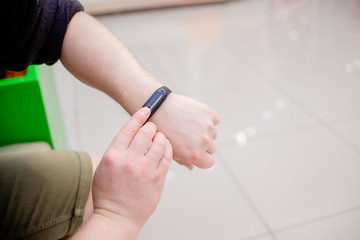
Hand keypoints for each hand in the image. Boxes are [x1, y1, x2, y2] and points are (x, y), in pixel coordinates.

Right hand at [91, 107, 171, 229]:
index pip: (128, 128)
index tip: (146, 109)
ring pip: (159, 142)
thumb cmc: (108, 193)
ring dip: (161, 137)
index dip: (139, 116)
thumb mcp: (103, 168)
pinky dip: (168, 148)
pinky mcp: (157, 178)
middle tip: (153, 127)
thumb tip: (130, 135)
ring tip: (160, 138)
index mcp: (113, 155)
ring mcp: (145, 169)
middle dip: (152, 126)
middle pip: (146, 132)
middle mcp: (129, 160)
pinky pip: (167, 157)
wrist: (117, 217)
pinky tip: (166, 147)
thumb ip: (116, 150)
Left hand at [152, 93, 218, 168]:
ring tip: (189, 126)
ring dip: (205, 131)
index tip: (196, 152)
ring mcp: (207, 126)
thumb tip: (192, 166)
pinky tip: (194, 117)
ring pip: (213, 133)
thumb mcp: (170, 151)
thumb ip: (183, 161)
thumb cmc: (162, 130)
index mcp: (195, 155)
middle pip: (212, 148)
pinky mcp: (208, 112)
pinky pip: (214, 120)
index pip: (210, 163)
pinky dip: (207, 119)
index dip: (203, 158)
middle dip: (203, 144)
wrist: (157, 108)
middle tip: (189, 137)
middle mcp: (204, 141)